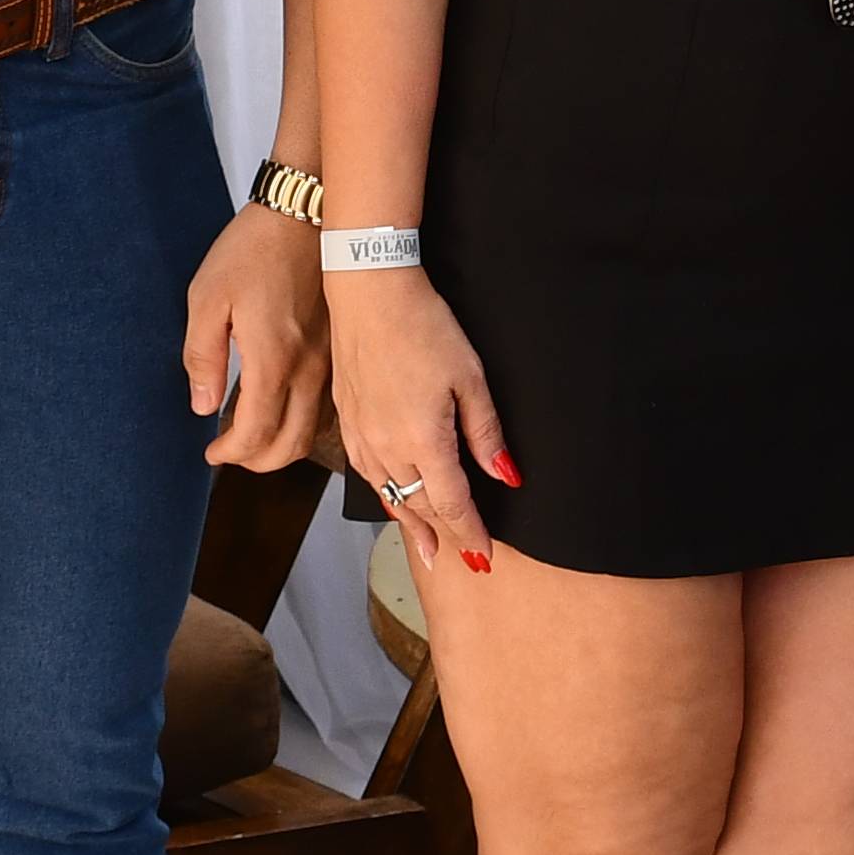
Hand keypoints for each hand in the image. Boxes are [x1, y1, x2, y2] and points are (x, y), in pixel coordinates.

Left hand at [184, 202, 332, 471]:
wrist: (307, 214)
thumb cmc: (254, 250)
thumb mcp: (207, 298)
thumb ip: (202, 357)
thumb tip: (202, 406)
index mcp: (272, 360)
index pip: (255, 435)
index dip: (230, 454)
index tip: (212, 452)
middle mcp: (308, 370)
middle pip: (289, 446)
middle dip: (257, 461)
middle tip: (231, 452)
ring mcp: (330, 363)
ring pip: (314, 432)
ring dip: (284, 447)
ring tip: (255, 437)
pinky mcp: (339, 352)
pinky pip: (328, 409)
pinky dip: (305, 425)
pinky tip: (284, 412)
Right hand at [325, 271, 514, 576]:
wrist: (368, 291)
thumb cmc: (422, 325)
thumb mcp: (469, 378)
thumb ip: (486, 433)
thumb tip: (506, 476)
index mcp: (423, 440)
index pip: (451, 504)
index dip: (470, 532)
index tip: (484, 556)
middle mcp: (388, 447)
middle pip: (419, 505)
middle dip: (443, 536)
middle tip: (459, 562)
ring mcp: (362, 435)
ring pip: (390, 493)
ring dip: (411, 521)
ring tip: (426, 546)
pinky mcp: (347, 419)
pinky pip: (367, 472)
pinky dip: (384, 493)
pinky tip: (390, 498)